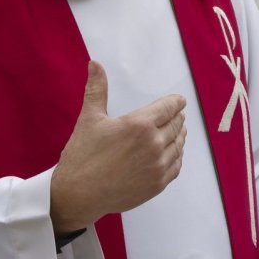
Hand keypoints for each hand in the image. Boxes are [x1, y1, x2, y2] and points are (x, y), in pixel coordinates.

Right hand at [50, 61, 187, 232]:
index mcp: (140, 125)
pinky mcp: (157, 184)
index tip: (180, 100)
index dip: (175, 102)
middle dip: (177, 117)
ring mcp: (158, 166)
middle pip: (176, 125)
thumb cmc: (82, 155)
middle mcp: (154, 144)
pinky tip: (172, 153)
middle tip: (177, 114)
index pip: (168, 108)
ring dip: (179, 136)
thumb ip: (97, 89)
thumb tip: (95, 63)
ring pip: (178, 145)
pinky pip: (176, 166)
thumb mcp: (89, 118)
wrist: (78, 195)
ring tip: (176, 131)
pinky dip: (176, 156)